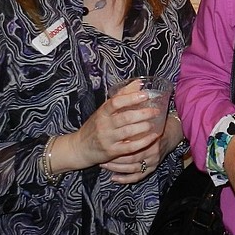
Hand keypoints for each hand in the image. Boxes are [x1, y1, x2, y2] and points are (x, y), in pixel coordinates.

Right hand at [52, 88, 170, 181]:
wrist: (79, 148)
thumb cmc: (95, 126)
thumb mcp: (104, 110)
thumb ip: (121, 96)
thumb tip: (139, 82)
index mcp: (102, 112)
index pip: (115, 102)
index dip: (131, 98)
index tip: (145, 95)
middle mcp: (104, 125)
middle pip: (125, 117)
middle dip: (143, 113)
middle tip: (156, 111)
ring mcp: (107, 139)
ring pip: (128, 132)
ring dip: (143, 127)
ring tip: (154, 123)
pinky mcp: (112, 151)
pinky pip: (130, 147)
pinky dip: (143, 142)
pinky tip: (152, 137)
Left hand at [102, 111, 184, 183]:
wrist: (171, 134)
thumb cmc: (156, 125)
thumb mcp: (148, 120)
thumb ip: (135, 119)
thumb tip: (117, 113)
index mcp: (152, 138)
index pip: (133, 144)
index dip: (117, 145)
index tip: (104, 144)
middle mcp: (153, 152)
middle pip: (131, 158)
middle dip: (114, 158)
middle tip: (101, 157)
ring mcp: (153, 162)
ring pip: (132, 168)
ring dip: (116, 168)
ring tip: (104, 165)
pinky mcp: (152, 169)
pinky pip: (137, 177)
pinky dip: (125, 179)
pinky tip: (114, 178)